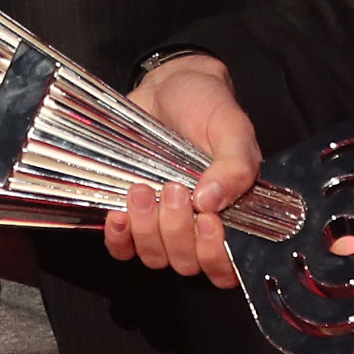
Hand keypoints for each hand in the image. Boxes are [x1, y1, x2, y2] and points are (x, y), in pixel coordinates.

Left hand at [104, 54, 258, 289]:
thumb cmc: (208, 107)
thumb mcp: (233, 129)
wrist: (170, 85)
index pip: (225, 268)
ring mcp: (160, 223)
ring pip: (153, 256)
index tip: (207, 221)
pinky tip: (117, 214)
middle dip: (176, 231)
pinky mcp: (130, 214)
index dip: (215, 257)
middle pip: (185, 264)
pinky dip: (118, 238)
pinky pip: (121, 247)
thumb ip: (235, 167)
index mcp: (233, 217)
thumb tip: (211, 202)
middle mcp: (196, 228)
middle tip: (174, 189)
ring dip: (146, 230)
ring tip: (142, 189)